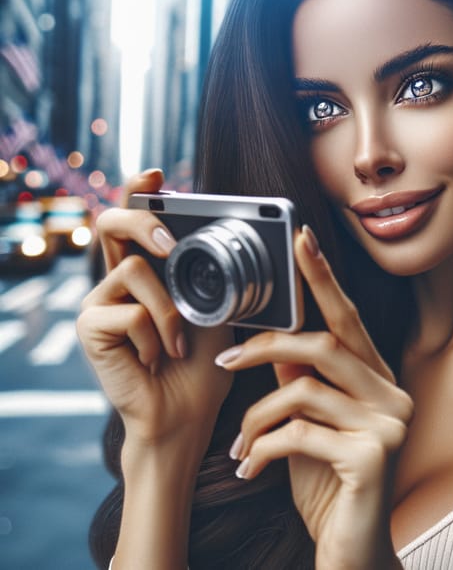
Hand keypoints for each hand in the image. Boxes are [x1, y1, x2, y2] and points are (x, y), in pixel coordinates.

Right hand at [76, 170, 233, 450]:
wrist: (187, 414)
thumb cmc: (203, 362)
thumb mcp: (217, 307)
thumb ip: (211, 274)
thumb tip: (228, 236)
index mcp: (148, 270)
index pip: (136, 219)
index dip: (140, 191)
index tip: (157, 173)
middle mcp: (118, 280)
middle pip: (111, 222)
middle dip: (143, 219)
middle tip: (170, 241)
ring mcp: (100, 302)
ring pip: (133, 269)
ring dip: (169, 309)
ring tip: (178, 343)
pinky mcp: (90, 327)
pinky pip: (128, 311)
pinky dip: (155, 336)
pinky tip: (156, 358)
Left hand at [214, 226, 412, 568]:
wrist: (350, 549)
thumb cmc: (327, 482)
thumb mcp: (307, 423)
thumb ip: (297, 380)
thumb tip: (271, 343)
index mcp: (378, 379)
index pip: (349, 318)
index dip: (323, 277)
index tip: (301, 240)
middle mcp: (392, 393)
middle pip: (325, 344)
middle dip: (268, 346)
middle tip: (225, 359)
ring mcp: (389, 424)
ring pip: (305, 389)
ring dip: (257, 414)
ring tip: (237, 442)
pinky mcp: (375, 456)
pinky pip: (300, 433)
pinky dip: (264, 446)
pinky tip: (250, 466)